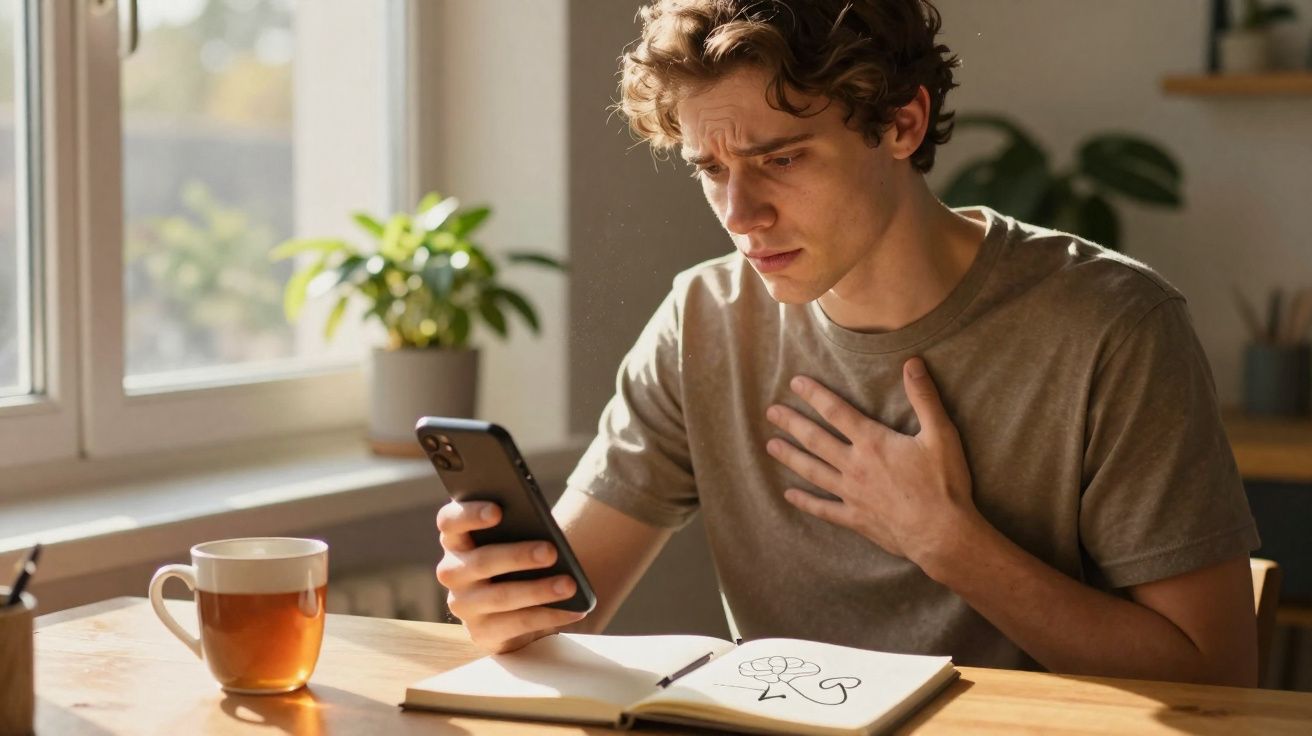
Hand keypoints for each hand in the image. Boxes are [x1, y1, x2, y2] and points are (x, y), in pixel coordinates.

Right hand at [435, 500, 586, 652]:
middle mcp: (452, 571)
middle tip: (551, 552)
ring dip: (538, 590)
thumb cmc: (515, 561)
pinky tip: (574, 610)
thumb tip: (544, 533)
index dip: (470, 514)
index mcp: (456, 540)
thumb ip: (516, 528)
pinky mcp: (480, 632)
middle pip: (481, 561)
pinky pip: (516, 624)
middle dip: (518, 556)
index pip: (449, 522)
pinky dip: (549, 616)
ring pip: (500, 596)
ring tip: (569, 585)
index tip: (498, 511)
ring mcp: (462, 604)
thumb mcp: (511, 541)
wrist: (511, 607)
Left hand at [764, 356, 979, 566]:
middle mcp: (855, 466)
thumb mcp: (941, 434)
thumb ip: (924, 398)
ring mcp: (851, 494)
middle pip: (815, 440)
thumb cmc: (944, 484)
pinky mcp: (855, 518)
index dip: (814, 395)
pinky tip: (789, 495)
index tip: (795, 383)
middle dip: (792, 423)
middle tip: (771, 412)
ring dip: (790, 457)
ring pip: (812, 471)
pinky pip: (823, 509)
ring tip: (770, 446)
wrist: (942, 534)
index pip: (836, 411)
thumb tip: (912, 363)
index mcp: (873, 442)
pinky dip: (805, 501)